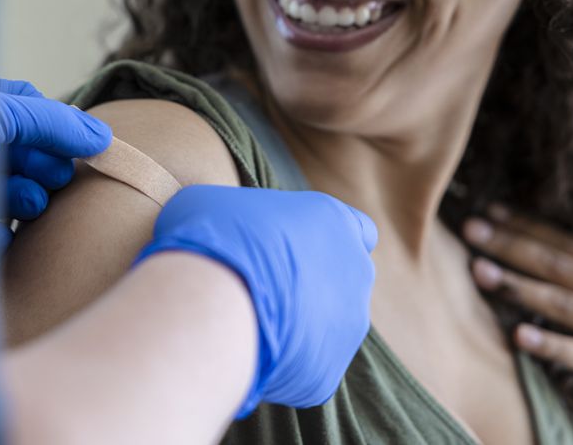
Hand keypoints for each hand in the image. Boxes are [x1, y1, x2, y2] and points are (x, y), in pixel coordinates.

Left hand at [0, 77, 111, 251]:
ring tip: (31, 205)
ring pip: (8, 193)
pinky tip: (0, 236)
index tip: (76, 142)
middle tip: (53, 177)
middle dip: (45, 166)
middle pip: (23, 151)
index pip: (25, 103)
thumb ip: (53, 121)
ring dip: (29, 200)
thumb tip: (101, 135)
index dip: (55, 121)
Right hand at [137, 184, 377, 415]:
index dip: (330, 240)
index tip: (298, 249)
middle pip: (343, 281)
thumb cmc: (212, 239)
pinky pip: (305, 369)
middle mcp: (355, 270)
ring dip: (298, 327)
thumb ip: (241, 214)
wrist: (211, 305)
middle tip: (264, 291)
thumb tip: (227, 228)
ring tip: (248, 326)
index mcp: (335, 221)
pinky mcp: (328, 371)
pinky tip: (246, 355)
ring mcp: (348, 324)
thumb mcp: (215, 202)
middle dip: (312, 287)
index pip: (360, 230)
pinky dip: (281, 367)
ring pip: (328, 327)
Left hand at [463, 207, 572, 442]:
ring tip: (481, 272)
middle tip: (470, 228)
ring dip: (520, 287)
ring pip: (565, 303)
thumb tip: (556, 258)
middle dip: (510, 244)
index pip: (566, 241)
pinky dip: (554, 345)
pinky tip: (521, 338)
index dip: (526, 225)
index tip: (489, 209)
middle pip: (557, 263)